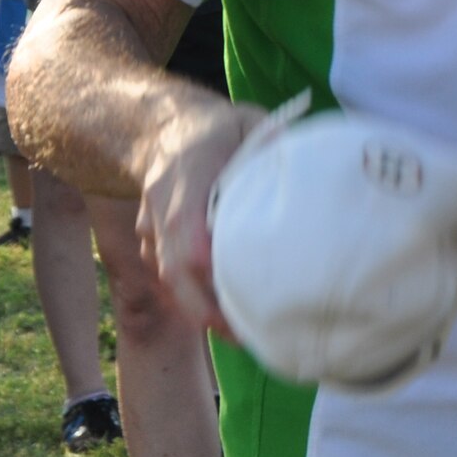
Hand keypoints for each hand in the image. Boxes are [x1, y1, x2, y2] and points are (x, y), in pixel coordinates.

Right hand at [135, 96, 266, 335]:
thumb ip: (274, 143)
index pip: (187, 223)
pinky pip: (162, 275)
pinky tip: (217, 316)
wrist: (161, 127)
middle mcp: (163, 202)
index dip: (204, 260)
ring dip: (196, 307)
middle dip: (203, 303)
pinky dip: (187, 298)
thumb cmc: (220, 128)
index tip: (235, 290)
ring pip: (165, 275)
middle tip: (243, 332)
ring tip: (237, 333)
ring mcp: (151, 223)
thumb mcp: (250, 122)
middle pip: (174, 263)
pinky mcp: (149, 239)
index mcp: (191, 171)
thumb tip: (307, 165)